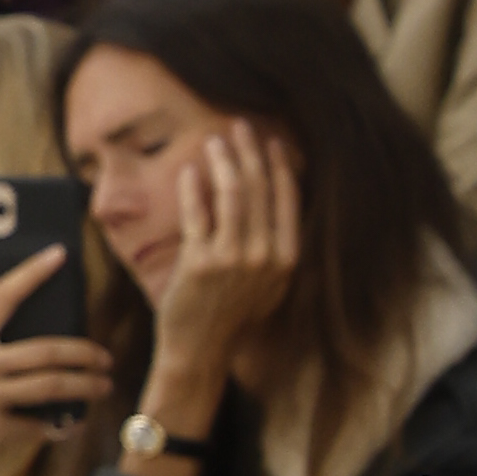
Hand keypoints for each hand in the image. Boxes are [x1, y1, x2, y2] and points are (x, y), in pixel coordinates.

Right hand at [0, 249, 115, 475]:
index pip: (1, 296)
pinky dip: (61, 426)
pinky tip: (70, 425)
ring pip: (51, 385)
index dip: (32, 273)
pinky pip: (40, 424)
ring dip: (85, 386)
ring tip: (102, 386)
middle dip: (85, 353)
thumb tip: (40, 349)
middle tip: (105, 359)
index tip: (59, 254)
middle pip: (45, 350)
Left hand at [146, 121, 301, 399]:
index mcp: (287, 258)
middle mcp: (265, 256)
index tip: (270, 140)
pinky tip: (189, 170)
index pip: (287, 198)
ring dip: (222, 161)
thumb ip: (274, 244)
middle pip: (260, 189)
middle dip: (250, 151)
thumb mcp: (268, 282)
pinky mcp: (200, 262)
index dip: (279, 165)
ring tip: (213, 140)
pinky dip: (193, 188)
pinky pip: (197, 213)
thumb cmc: (232, 314)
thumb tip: (275, 197)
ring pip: (232, 195)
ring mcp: (233, 259)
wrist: (202, 350)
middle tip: (239, 125)